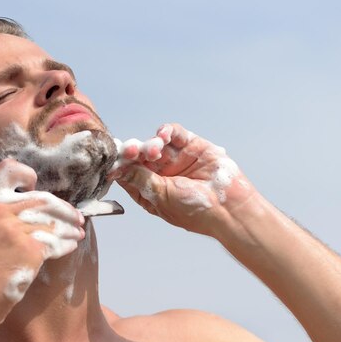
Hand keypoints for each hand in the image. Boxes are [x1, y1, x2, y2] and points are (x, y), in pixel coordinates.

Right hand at [0, 158, 84, 325]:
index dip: (26, 175)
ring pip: (52, 220)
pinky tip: (70, 246)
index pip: (8, 169)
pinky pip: (56, 241)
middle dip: (63, 208)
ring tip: (77, 232)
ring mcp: (13, 229)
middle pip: (41, 198)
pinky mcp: (29, 249)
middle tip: (76, 217)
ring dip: (69, 227)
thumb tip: (28, 203)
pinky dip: (66, 243)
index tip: (36, 187)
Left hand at [113, 124, 255, 236]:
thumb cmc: (194, 210)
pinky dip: (166, 131)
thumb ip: (140, 179)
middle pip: (137, 156)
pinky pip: (174, 133)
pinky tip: (163, 136)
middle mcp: (160, 173)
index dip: (119, 165)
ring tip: (153, 151)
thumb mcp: (160, 196)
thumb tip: (117, 169)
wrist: (228, 209)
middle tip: (129, 151)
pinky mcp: (191, 146)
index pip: (127, 173)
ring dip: (149, 144)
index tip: (112, 161)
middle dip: (131, 152)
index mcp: (148, 190)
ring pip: (154, 143)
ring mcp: (175, 159)